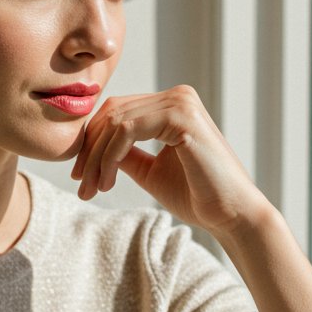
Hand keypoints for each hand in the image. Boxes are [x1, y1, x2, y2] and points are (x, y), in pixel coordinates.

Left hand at [70, 85, 269, 236]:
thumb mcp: (148, 170)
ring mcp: (180, 102)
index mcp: (171, 104)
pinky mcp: (181, 116)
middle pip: (112, 113)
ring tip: (91, 188)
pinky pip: (127, 131)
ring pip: (115, 122)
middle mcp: (177, 96)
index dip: (92, 142)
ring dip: (96, 158)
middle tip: (80, 184)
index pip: (116, 111)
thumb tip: (89, 147)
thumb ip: (123, 153)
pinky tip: (107, 182)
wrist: (231, 215)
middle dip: (89, 151)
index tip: (80, 175)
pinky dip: (110, 157)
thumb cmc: (196, 195)